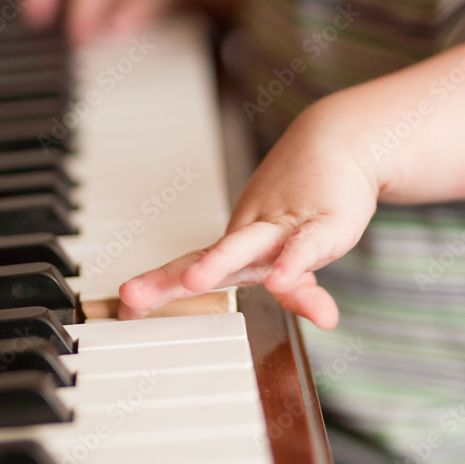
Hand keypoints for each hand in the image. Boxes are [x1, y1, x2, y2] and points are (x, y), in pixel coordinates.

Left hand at [118, 102, 379, 327]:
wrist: (341, 142)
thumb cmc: (308, 204)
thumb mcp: (299, 259)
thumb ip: (303, 294)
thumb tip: (326, 321)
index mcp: (237, 249)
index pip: (187, 270)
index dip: (155, 288)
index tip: (122, 308)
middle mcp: (250, 239)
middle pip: (199, 260)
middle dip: (163, 281)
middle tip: (130, 296)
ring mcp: (282, 228)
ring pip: (242, 247)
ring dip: (216, 263)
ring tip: (193, 281)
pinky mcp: (322, 223)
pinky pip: (303, 247)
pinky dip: (293, 264)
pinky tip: (281, 281)